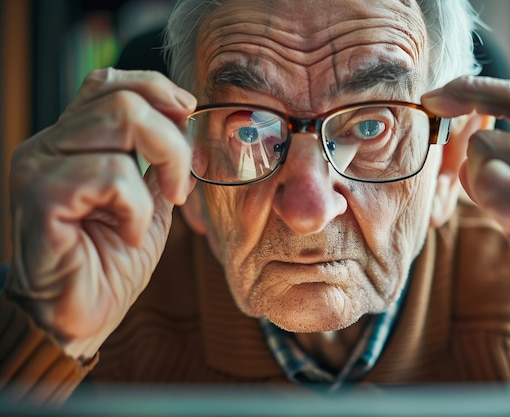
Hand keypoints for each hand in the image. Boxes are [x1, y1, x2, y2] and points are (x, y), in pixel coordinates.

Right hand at [7, 68, 195, 359]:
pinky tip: (129, 234)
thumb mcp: (149, 200)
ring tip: (160, 208)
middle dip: (172, 139)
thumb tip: (187, 125)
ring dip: (163, 165)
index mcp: (72, 140)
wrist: (83, 315)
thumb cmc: (112, 260)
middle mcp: (49, 144)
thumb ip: (159, 162)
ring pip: (122, 121)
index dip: (155, 88)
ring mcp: (40, 166)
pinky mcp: (41, 196)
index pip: (109, 83)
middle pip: (123, 98)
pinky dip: (138, 207)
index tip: (187, 115)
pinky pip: (112, 174)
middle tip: (182, 184)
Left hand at [423, 76, 509, 349]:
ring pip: (492, 147)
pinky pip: (495, 185)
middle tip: (432, 105)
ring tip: (498, 209)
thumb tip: (468, 154)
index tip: (440, 93)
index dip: (483, 86)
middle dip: (466, 96)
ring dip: (474, 174)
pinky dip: (482, 195)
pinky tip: (503, 221)